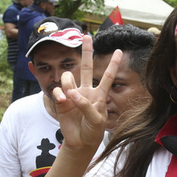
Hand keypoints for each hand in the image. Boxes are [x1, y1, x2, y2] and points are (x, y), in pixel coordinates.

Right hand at [52, 35, 121, 153]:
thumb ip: (86, 105)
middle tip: (86, 35)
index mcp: (99, 94)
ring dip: (67, 84)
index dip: (113, 64)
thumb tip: (71, 93)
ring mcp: (73, 93)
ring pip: (67, 77)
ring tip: (70, 98)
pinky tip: (63, 103)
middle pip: (85, 66)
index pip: (107, 76)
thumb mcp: (96, 119)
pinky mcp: (61, 99)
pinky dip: (59, 95)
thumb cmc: (93, 130)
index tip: (120, 50)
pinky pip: (57, 90)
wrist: (80, 140)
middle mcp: (86, 90)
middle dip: (86, 51)